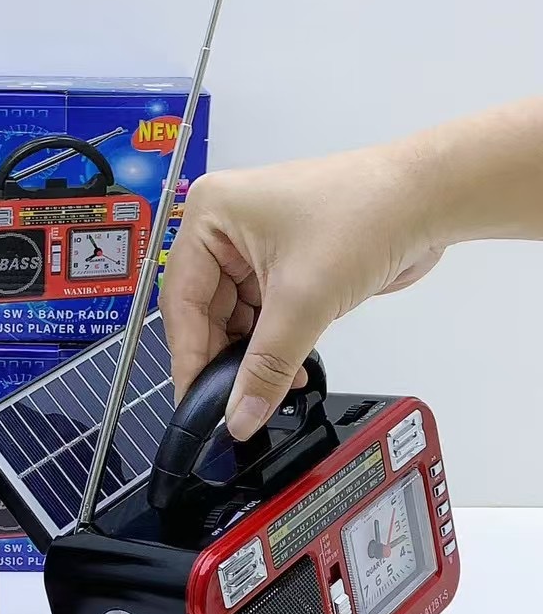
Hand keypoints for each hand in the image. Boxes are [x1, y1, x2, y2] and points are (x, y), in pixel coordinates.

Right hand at [160, 143, 445, 440]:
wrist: (431, 196)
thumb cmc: (368, 212)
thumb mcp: (304, 300)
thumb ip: (267, 367)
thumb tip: (240, 416)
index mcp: (209, 215)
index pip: (182, 300)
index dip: (188, 355)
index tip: (195, 401)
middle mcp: (224, 227)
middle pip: (204, 311)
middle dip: (223, 357)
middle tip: (231, 403)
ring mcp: (253, 245)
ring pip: (234, 317)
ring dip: (252, 355)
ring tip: (268, 387)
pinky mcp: (282, 262)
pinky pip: (262, 314)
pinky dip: (272, 344)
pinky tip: (288, 370)